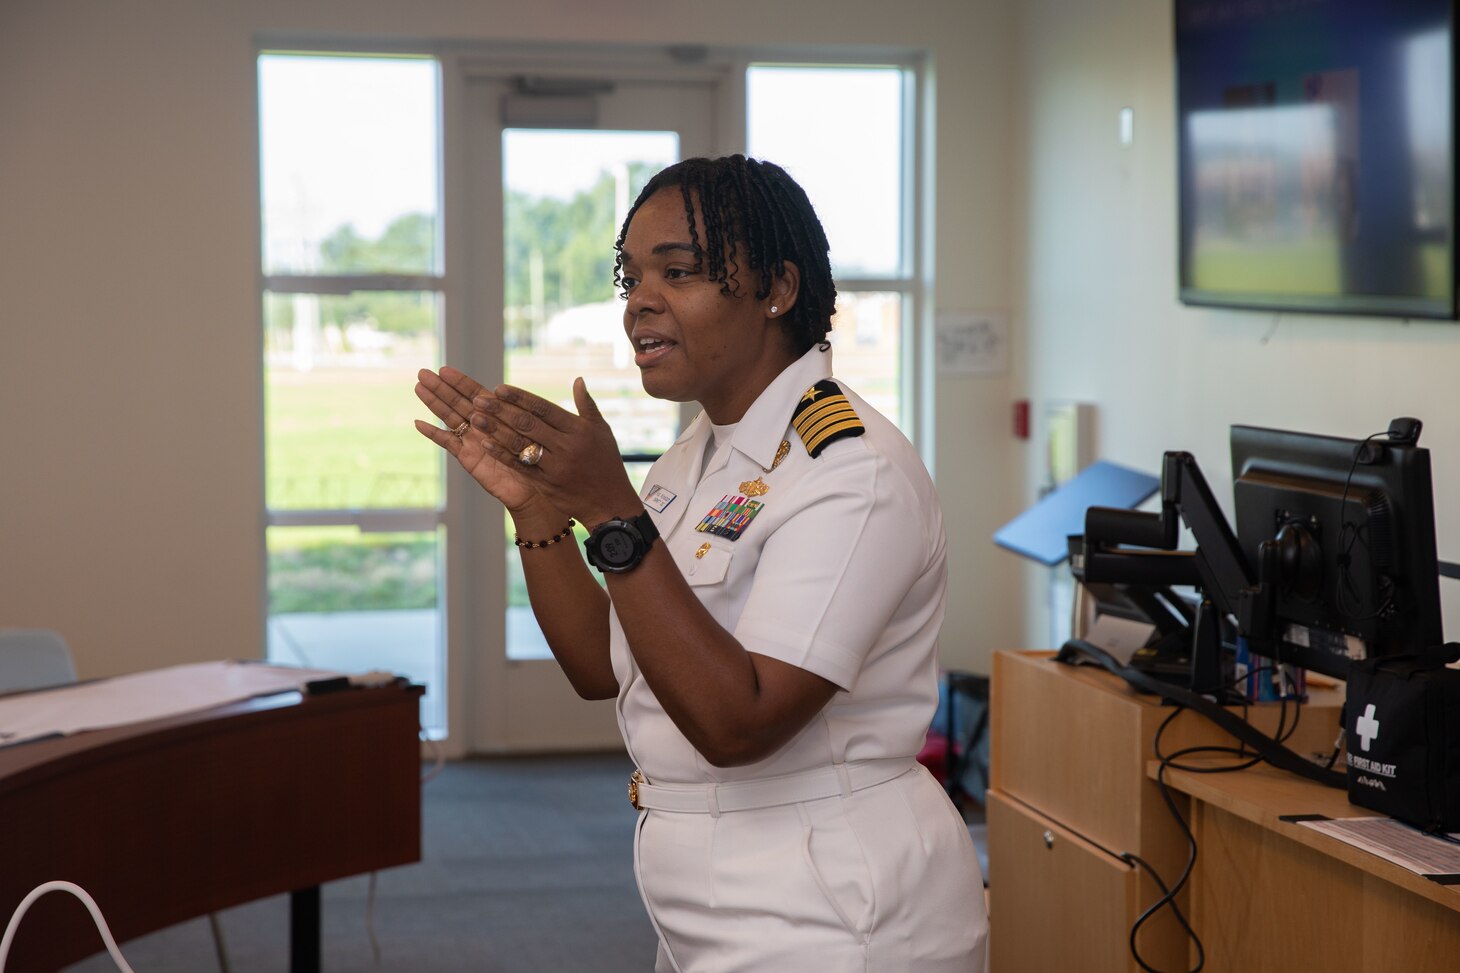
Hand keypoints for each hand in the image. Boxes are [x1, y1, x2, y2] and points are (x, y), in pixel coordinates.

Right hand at [413, 366, 545, 515]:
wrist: (534, 490)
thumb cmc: (538, 460)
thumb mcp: (535, 430)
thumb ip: (525, 410)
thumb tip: (514, 390)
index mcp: (496, 415)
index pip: (475, 393)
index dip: (460, 381)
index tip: (444, 368)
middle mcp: (481, 426)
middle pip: (457, 402)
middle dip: (440, 387)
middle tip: (422, 372)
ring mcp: (472, 441)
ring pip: (449, 417)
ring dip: (433, 403)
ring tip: (418, 387)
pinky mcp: (468, 458)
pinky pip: (448, 443)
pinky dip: (433, 434)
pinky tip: (418, 423)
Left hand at [471, 378, 640, 527]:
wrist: (609, 503)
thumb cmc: (607, 463)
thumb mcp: (602, 431)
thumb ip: (587, 405)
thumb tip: (577, 380)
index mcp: (578, 430)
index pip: (543, 409)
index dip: (520, 398)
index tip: (500, 388)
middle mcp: (565, 446)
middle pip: (528, 424)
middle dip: (501, 410)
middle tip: (480, 399)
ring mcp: (554, 466)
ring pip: (520, 444)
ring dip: (495, 429)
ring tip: (475, 417)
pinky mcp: (546, 484)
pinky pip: (519, 466)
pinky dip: (501, 454)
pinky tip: (485, 443)